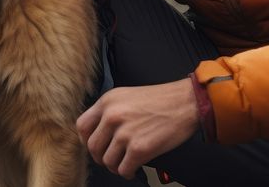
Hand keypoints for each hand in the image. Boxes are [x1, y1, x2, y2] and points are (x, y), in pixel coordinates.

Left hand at [76, 79, 198, 178]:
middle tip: (112, 157)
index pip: (82, 126)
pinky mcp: (139, 148)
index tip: (96, 145)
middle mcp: (112, 116)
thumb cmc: (162, 100)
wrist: (186, 102)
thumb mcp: (128, 96)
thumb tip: (99, 132)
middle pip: (92, 147)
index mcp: (108, 101)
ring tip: (126, 162)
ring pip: (107, 161)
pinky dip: (128, 172)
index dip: (87, 140)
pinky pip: (123, 169)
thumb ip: (111, 110)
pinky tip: (134, 168)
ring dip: (116, 166)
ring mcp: (125, 133)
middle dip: (101, 156)